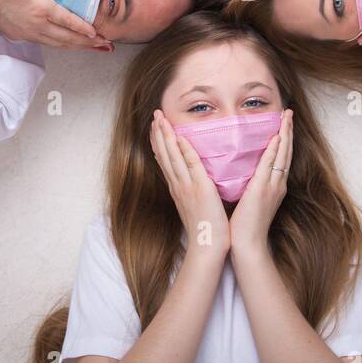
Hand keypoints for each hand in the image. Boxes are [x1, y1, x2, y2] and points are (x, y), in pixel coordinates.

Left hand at [0, 0, 112, 49]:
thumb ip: (4, 16)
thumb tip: (9, 14)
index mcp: (20, 31)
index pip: (47, 39)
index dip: (66, 43)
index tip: (79, 46)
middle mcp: (31, 31)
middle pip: (62, 42)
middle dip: (83, 47)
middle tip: (102, 49)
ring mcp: (37, 21)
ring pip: (67, 36)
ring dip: (87, 42)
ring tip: (104, 43)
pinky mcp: (41, 8)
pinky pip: (67, 21)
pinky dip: (81, 28)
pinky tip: (94, 32)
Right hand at [149, 110, 230, 261]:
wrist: (206, 247)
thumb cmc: (205, 230)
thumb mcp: (194, 207)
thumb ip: (193, 192)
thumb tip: (196, 182)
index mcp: (177, 189)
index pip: (165, 161)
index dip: (159, 143)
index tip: (155, 128)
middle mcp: (178, 185)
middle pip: (164, 155)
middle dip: (159, 133)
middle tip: (155, 115)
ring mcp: (187, 186)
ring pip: (173, 156)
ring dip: (166, 136)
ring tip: (160, 119)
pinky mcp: (201, 188)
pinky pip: (191, 165)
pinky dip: (184, 150)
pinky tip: (180, 137)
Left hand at [228, 109, 291, 259]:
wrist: (247, 244)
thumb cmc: (245, 227)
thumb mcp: (251, 201)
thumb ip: (251, 186)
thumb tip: (243, 173)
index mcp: (274, 187)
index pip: (281, 157)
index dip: (283, 139)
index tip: (284, 123)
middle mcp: (277, 184)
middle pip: (286, 152)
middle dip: (288, 131)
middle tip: (289, 112)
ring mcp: (272, 187)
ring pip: (281, 155)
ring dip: (284, 134)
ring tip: (287, 117)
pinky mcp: (262, 190)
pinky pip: (270, 166)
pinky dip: (274, 151)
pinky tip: (276, 138)